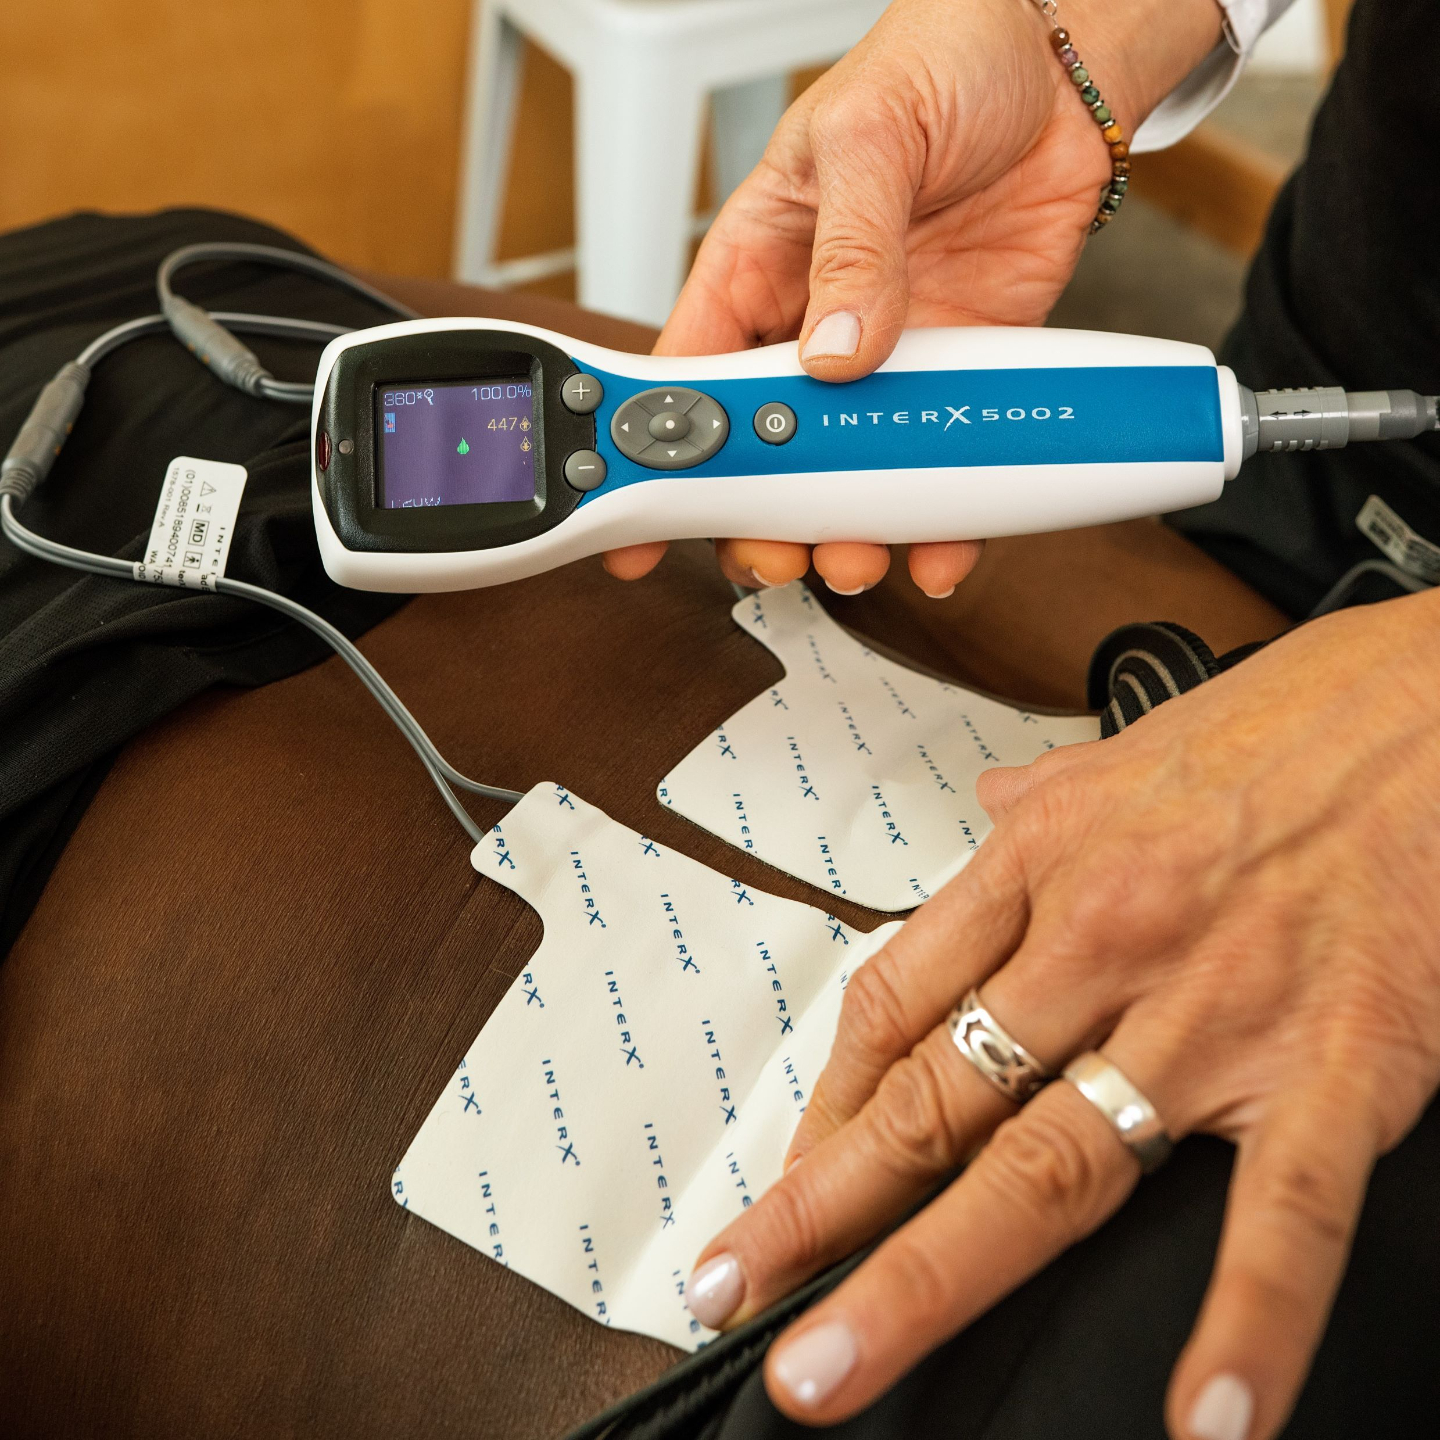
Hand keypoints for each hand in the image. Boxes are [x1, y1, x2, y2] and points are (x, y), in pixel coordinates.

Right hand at [604, 0, 1222, 595]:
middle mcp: (814, 322)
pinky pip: (940, 455)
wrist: (1060, 66)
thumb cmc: (937, 62)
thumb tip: (832, 350)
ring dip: (848, 527)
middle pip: (768, 445)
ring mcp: (888, 353)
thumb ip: (849, 247)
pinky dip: (940, 513)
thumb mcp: (869, 136)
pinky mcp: (961, 366)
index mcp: (758, 264)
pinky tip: (936, 549)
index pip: (693, 371)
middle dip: (762, 513)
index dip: (661, 450)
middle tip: (770, 553)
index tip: (645, 516)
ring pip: (850, 469)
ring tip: (854, 559)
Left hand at [683, 590, 1439, 1436]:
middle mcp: (1104, 939)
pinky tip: (1202, 1415)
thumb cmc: (1295, 718)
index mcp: (1046, 865)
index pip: (895, 1004)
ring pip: (1046, 1162)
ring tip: (841, 1361)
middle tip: (734, 1291)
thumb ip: (1042, 805)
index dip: (825, 1107)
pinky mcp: (1342, 1053)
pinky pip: (1282, 1208)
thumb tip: (984, 817)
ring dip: (929, 1276)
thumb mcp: (1126, 751)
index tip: (779, 1181)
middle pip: (935, 1098)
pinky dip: (1243, 1319)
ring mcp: (1213, 1006)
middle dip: (822, 1210)